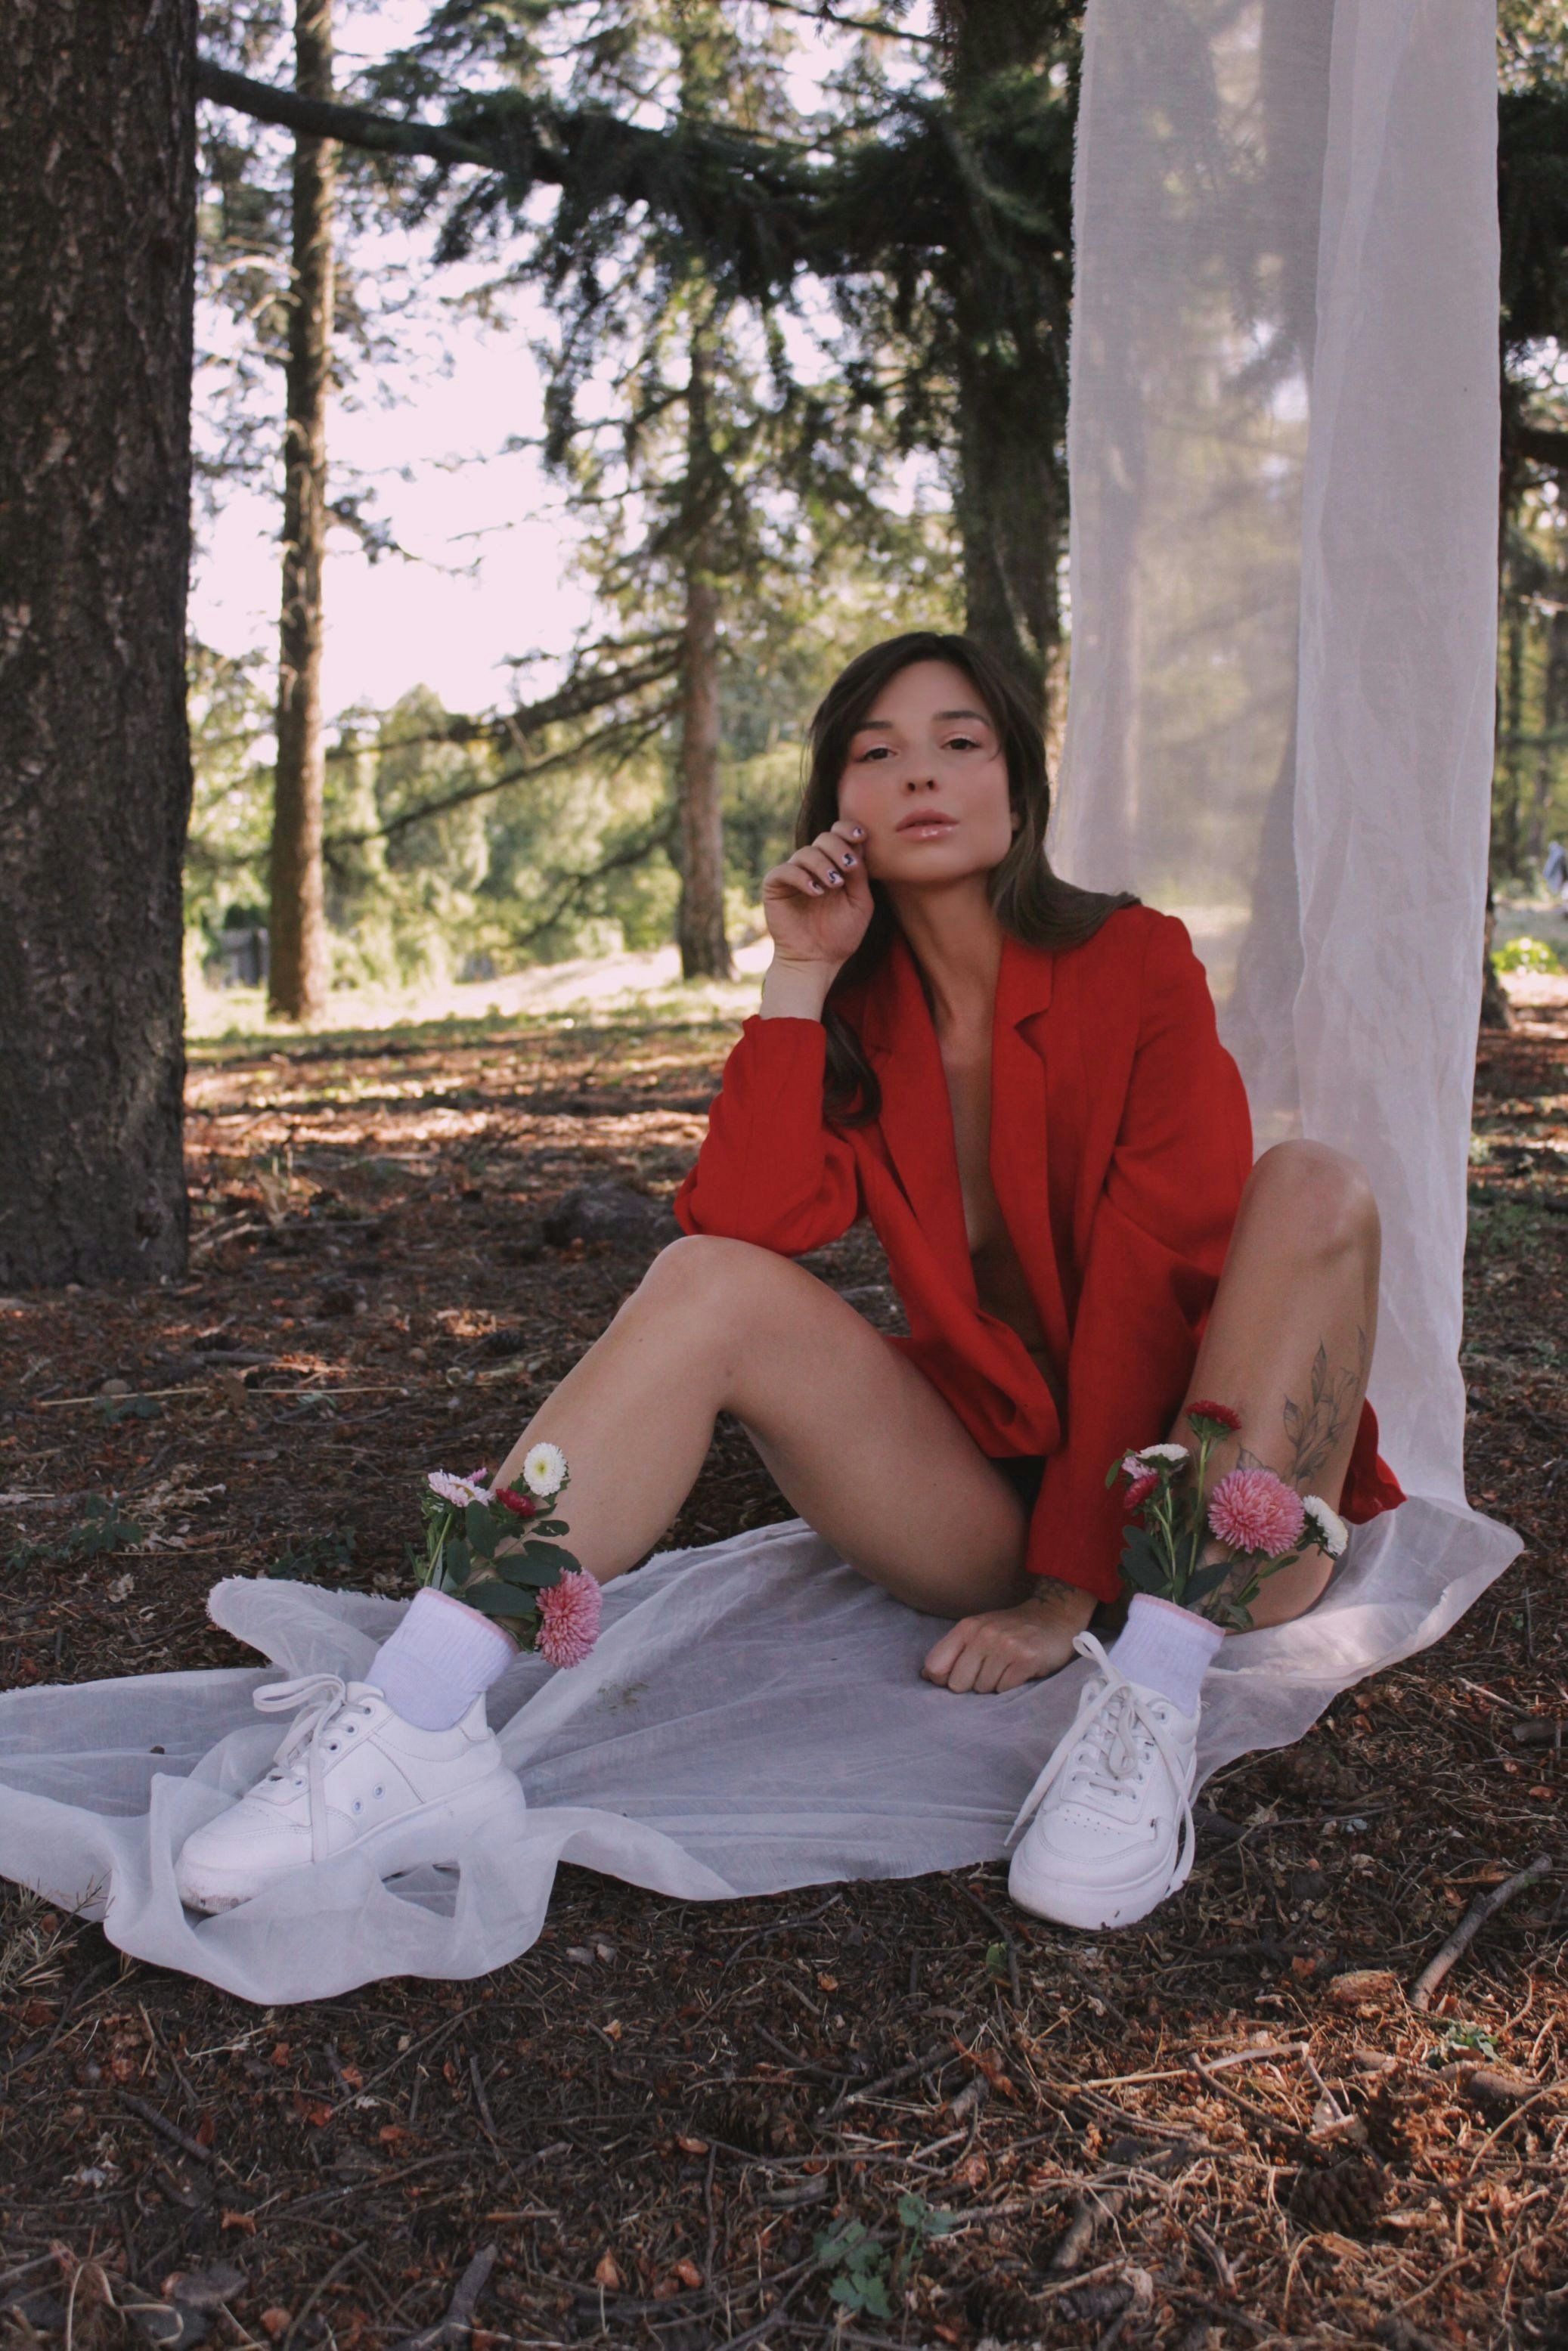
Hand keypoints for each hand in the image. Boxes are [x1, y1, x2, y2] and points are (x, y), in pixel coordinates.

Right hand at [760, 819, 872, 972]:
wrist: (816, 961)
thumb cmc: (840, 935)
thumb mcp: (860, 903)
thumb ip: (860, 876)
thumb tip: (856, 847)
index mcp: (836, 867)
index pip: (840, 837)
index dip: (848, 830)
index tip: (861, 837)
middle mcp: (814, 867)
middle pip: (824, 838)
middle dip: (838, 848)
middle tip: (848, 867)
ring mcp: (794, 875)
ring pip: (805, 853)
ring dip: (823, 865)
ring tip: (833, 885)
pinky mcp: (775, 886)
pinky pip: (786, 871)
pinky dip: (802, 877)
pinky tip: (816, 892)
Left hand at [921, 1580, 1096, 1692]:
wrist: (1054, 1617)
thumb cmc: (1011, 1629)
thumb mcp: (979, 1630)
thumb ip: (953, 1651)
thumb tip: (926, 1675)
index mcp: (966, 1627)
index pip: (935, 1666)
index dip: (943, 1679)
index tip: (958, 1676)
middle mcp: (983, 1635)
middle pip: (957, 1684)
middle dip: (972, 1684)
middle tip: (990, 1670)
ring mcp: (1005, 1646)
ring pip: (983, 1689)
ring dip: (995, 1684)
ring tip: (1007, 1667)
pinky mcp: (1026, 1659)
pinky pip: (1005, 1689)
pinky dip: (1011, 1686)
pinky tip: (1020, 1671)